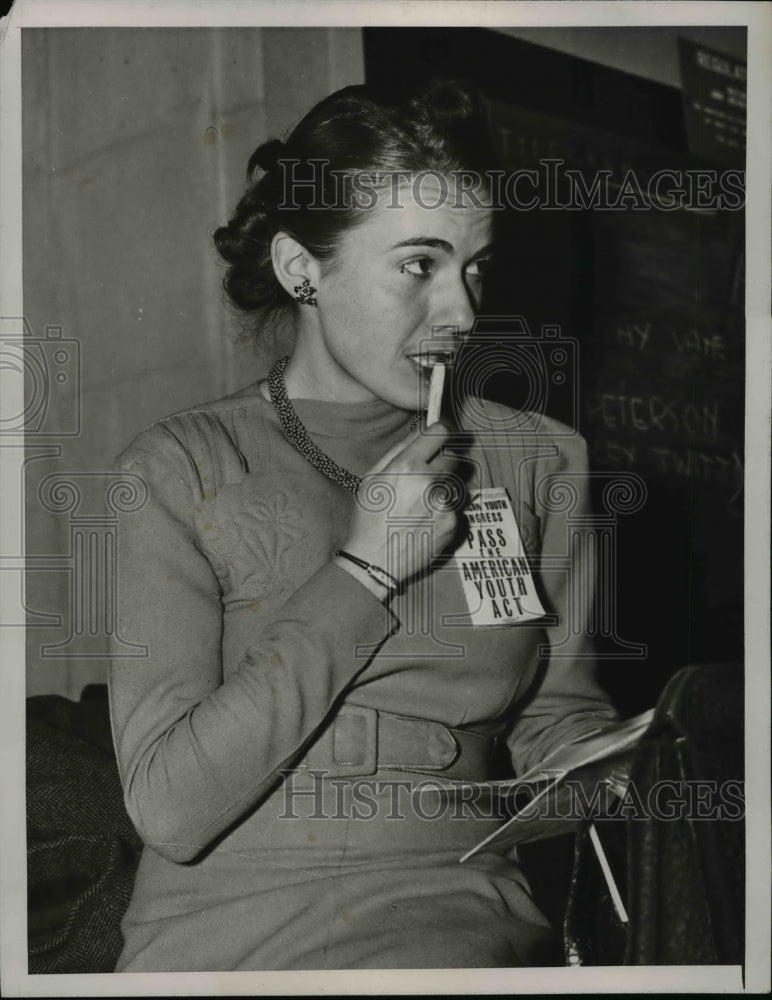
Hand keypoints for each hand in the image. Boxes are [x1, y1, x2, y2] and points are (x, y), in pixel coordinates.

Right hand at [339, 423, 463, 588]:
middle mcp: (430, 482)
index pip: (439, 433)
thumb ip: (396, 451)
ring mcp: (445, 504)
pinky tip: (425, 522)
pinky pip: (454, 508)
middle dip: (441, 463)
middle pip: (452, 457)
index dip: (439, 432)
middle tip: (425, 477)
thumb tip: (417, 432)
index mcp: (407, 466)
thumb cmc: (369, 518)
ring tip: (420, 507)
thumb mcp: (372, 478)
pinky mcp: (453, 523)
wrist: (376, 560)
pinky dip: (443, 512)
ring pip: (453, 484)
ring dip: (442, 490)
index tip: (439, 435)